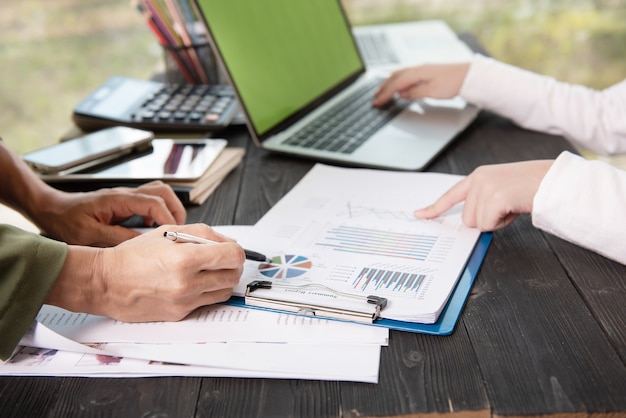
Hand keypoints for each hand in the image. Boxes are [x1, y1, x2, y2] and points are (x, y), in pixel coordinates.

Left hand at [34, 181, 185, 246]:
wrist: (52, 210)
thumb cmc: (66, 220)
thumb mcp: (89, 235)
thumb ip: (117, 238)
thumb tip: (143, 243)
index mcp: (118, 200)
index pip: (153, 202)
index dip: (167, 218)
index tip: (172, 235)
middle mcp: (125, 194)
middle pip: (163, 191)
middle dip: (176, 210)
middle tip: (178, 230)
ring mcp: (127, 196)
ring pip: (160, 192)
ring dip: (170, 209)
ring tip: (170, 229)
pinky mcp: (125, 202)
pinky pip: (151, 201)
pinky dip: (159, 212)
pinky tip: (153, 228)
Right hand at [46, 224, 244, 321]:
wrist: (106, 282)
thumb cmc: (133, 255)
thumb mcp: (168, 232)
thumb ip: (203, 234)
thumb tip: (228, 242)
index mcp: (185, 259)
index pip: (233, 256)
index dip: (236, 250)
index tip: (230, 248)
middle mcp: (187, 283)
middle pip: (233, 276)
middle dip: (232, 265)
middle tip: (221, 259)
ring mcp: (184, 302)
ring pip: (224, 292)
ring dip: (222, 280)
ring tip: (207, 270)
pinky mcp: (179, 314)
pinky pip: (206, 303)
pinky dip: (206, 292)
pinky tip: (193, 282)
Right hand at [373, 63, 469, 105]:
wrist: (469, 76)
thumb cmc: (454, 82)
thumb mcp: (432, 91)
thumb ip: (415, 93)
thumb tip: (402, 94)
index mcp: (418, 72)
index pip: (396, 84)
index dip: (385, 94)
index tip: (377, 102)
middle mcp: (419, 69)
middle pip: (395, 77)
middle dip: (383, 88)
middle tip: (375, 97)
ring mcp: (423, 70)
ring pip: (400, 75)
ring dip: (390, 84)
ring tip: (383, 91)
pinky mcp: (427, 72)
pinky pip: (408, 76)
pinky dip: (399, 82)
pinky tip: (401, 87)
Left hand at [415, 160, 553, 230]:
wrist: (554, 181)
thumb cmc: (533, 188)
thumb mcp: (503, 189)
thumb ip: (484, 200)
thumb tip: (472, 223)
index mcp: (479, 176)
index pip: (451, 195)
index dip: (435, 208)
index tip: (419, 215)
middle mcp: (478, 179)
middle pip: (466, 219)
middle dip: (487, 220)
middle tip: (507, 208)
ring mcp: (485, 187)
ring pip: (476, 224)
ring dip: (496, 222)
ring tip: (513, 206)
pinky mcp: (494, 197)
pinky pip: (488, 225)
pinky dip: (503, 223)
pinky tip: (515, 209)